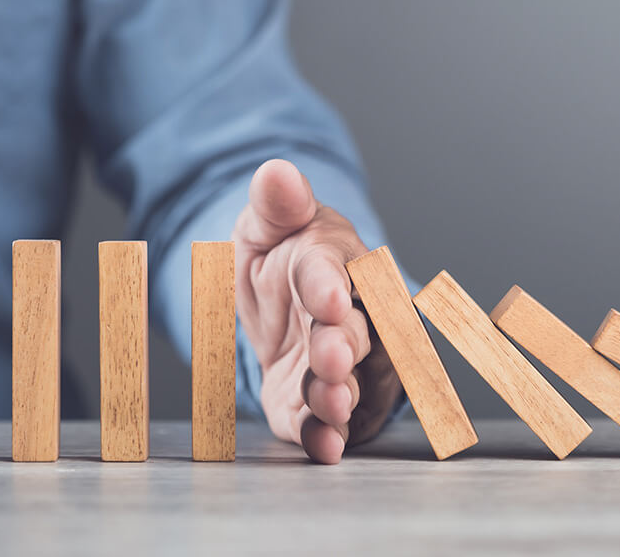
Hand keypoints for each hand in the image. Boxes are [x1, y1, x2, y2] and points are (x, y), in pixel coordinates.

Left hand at [232, 159, 402, 462]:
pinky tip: (324, 447)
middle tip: (332, 355)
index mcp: (330, 261)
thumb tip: (277, 172)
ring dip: (340, 394)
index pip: (331, 269)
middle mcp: (346, 314)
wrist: (278, 302)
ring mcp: (335, 363)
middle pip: (352, 330)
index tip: (325, 295)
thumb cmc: (281, 257)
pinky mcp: (315, 403)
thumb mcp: (266, 225)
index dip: (328, 283)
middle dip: (343, 344)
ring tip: (332, 403)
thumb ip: (276, 204)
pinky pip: (324, 422)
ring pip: (348, 380)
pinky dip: (326, 436)